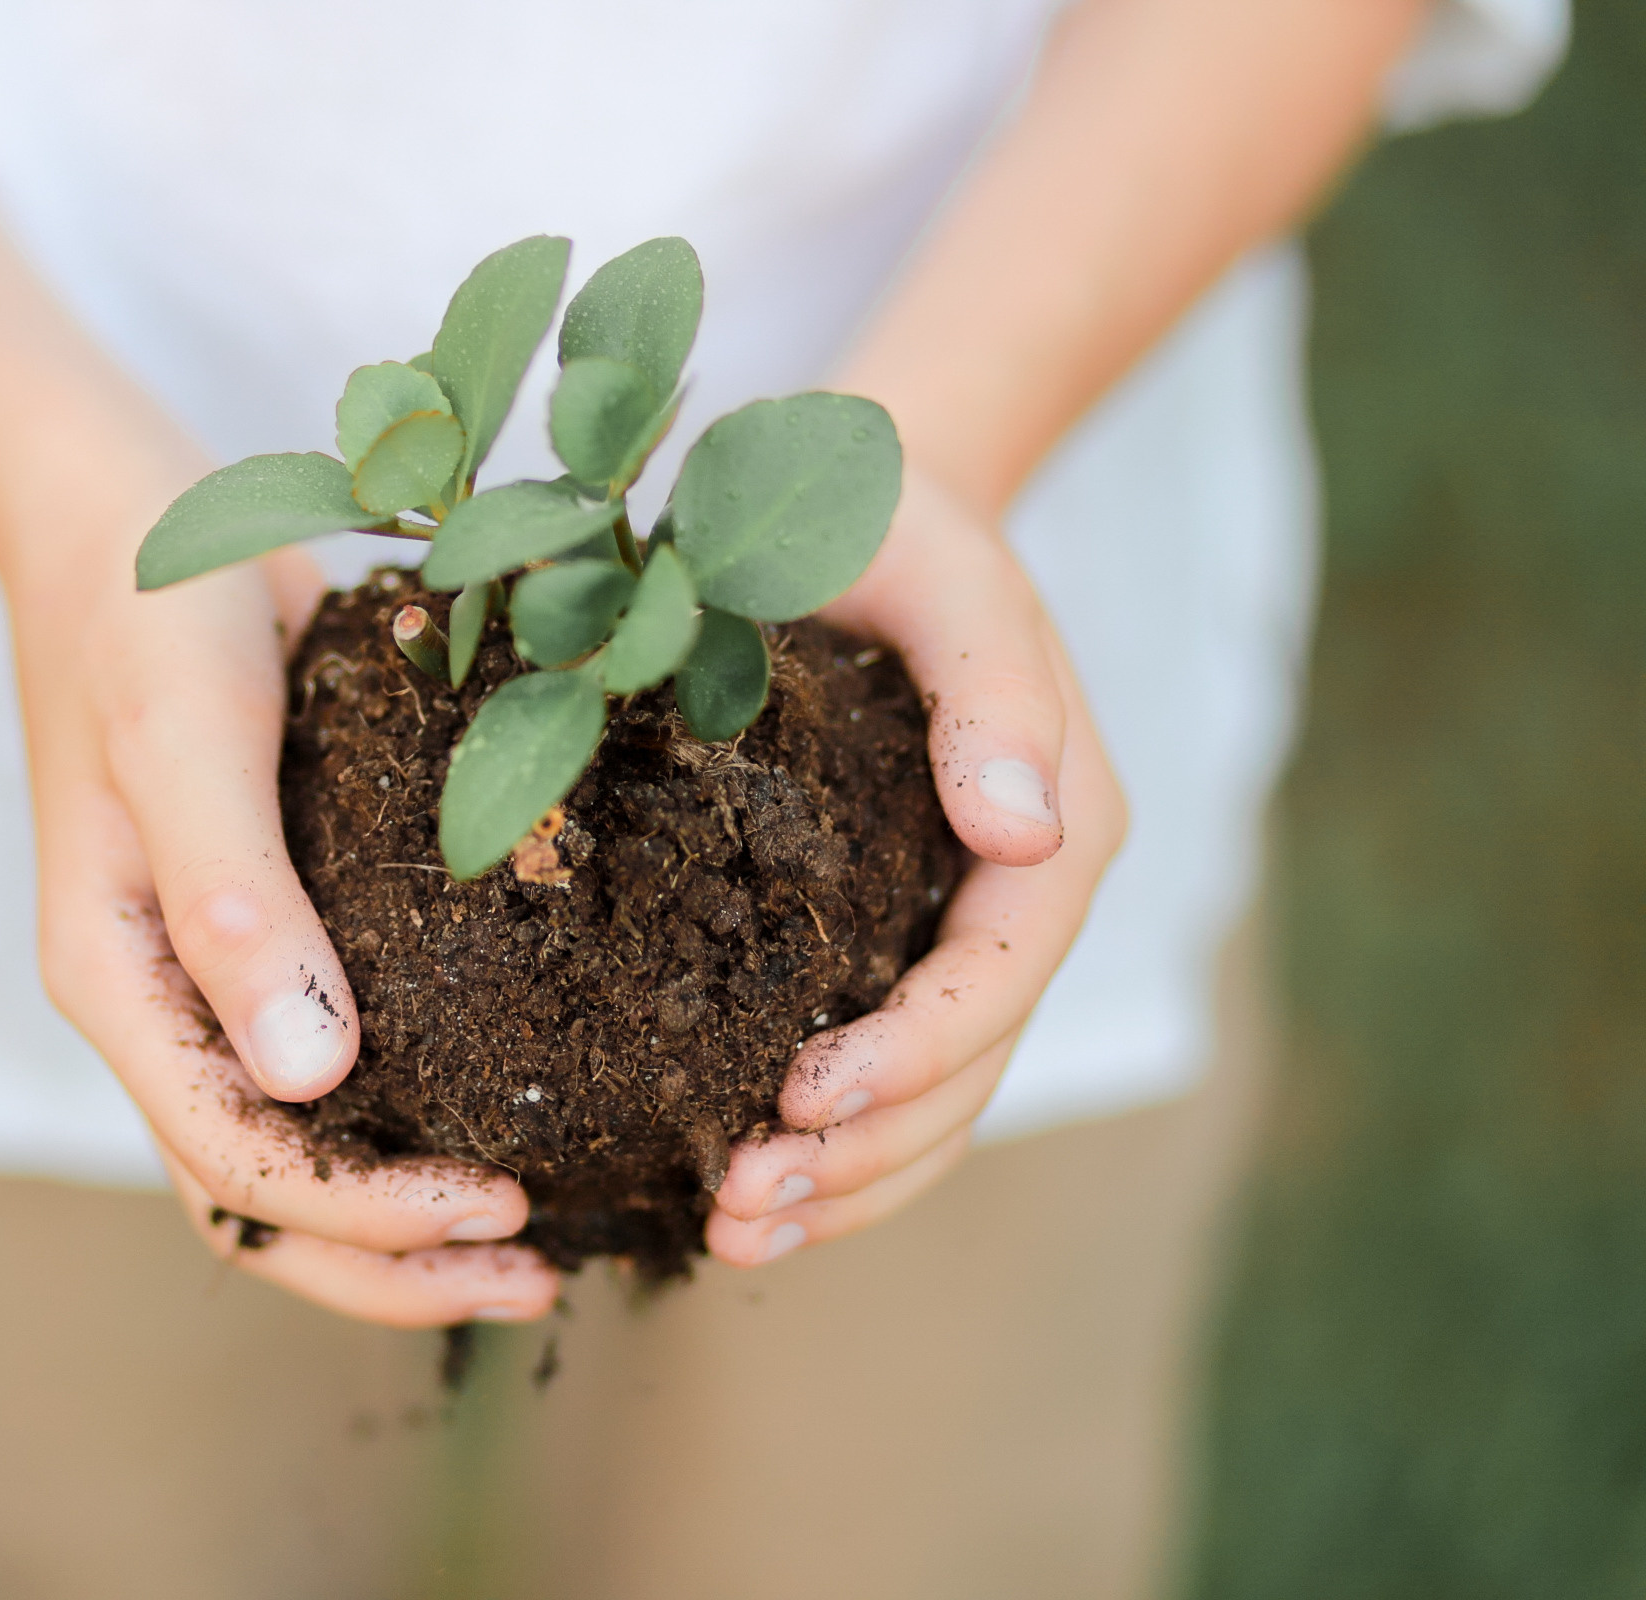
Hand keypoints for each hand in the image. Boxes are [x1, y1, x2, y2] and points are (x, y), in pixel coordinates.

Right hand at [6, 472, 559, 1327]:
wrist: (129, 523)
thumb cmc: (151, 619)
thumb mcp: (188, 744)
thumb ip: (238, 903)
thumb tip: (315, 1079)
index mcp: (119, 980)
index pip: (238, 1160)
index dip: (366, 1213)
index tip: (502, 1205)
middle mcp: (165, 1004)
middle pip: (266, 1197)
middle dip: (393, 1260)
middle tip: (542, 1269)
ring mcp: (218, 976)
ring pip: (299, 1152)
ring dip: (404, 1217)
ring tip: (538, 1237)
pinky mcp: (280, 931)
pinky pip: (341, 1061)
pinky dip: (415, 1115)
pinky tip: (517, 1115)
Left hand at [704, 467, 1126, 1264]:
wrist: (860, 498)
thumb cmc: (889, 515)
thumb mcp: (941, 567)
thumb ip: (991, 690)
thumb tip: (1026, 834)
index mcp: (1059, 813)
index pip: (1001, 968)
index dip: (914, 1051)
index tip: (801, 1100)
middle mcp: (1024, 887)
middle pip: (972, 1063)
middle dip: (865, 1153)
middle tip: (742, 1207)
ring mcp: (961, 923)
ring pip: (934, 1096)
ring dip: (846, 1183)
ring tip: (732, 1234)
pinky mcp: (892, 936)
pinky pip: (884, 1068)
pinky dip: (829, 1147)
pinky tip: (738, 1198)